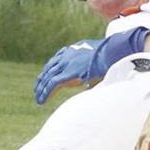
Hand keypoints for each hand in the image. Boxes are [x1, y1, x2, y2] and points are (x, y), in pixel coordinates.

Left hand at [33, 27, 149, 104]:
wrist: (112, 53)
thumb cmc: (110, 55)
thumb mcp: (98, 56)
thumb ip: (92, 64)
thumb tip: (95, 75)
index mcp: (73, 49)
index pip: (56, 59)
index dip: (50, 69)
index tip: (46, 77)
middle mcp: (67, 55)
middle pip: (49, 68)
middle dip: (42, 79)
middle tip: (38, 89)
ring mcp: (66, 63)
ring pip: (48, 77)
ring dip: (42, 89)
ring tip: (39, 98)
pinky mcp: (68, 73)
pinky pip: (52, 84)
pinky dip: (46, 92)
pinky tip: (42, 100)